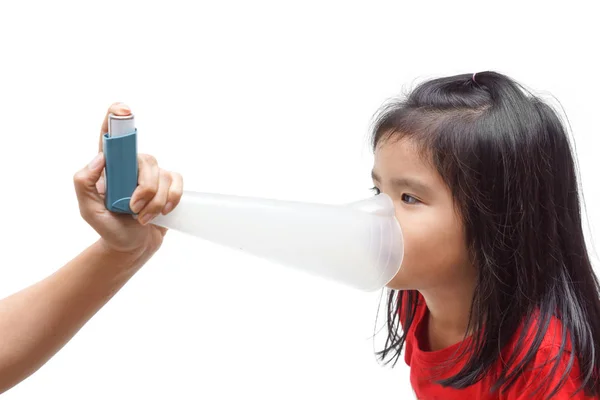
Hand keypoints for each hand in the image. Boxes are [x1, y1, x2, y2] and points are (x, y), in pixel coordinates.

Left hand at [73, 102, 182, 257]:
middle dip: (144, 188)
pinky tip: (163, 212)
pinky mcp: (168, 184)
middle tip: (133, 208)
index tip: (121, 110)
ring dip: (155, 202)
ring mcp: (151, 174)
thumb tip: (99, 158)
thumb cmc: (110, 228)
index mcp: (109, 167)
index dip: (116, 119)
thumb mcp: (88, 210)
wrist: (133, 246)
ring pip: (162, 175)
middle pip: (145, 159)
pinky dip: (172, 199)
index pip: (111, 137)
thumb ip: (83, 184)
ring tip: (143, 217)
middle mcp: (131, 166)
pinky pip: (177, 182)